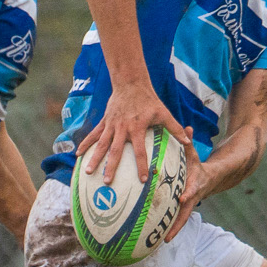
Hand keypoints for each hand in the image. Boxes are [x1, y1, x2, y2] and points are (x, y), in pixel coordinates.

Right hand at [76, 82, 195, 183]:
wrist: (130, 83)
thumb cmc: (149, 100)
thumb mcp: (163, 113)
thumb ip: (175, 128)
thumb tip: (188, 141)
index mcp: (136, 128)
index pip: (139, 151)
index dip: (141, 165)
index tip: (142, 179)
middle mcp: (122, 128)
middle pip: (116, 151)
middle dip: (111, 167)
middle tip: (108, 182)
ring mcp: (111, 125)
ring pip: (101, 144)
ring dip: (95, 158)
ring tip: (88, 172)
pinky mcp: (104, 122)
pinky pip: (93, 135)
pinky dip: (85, 144)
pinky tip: (78, 155)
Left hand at [165, 146, 211, 241]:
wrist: (212, 179)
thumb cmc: (197, 165)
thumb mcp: (193, 154)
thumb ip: (188, 143)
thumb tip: (186, 127)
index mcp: (195, 184)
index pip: (192, 189)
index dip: (188, 193)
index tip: (183, 197)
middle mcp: (192, 198)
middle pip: (186, 213)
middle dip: (178, 224)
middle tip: (169, 235)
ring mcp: (189, 205)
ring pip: (181, 220)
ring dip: (173, 231)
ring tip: (162, 242)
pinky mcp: (183, 209)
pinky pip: (175, 219)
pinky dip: (168, 228)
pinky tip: (156, 237)